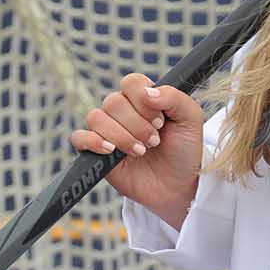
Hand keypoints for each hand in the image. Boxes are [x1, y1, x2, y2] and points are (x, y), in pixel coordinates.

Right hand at [71, 73, 205, 225]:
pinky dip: (93, 141)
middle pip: (113, 102)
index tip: (161, 120)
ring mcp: (108, 130)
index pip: (131, 83)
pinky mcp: (96, 152)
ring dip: (121, 136)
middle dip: (137, 124)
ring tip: (141, 151)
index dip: (143, 99)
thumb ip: (174, 98)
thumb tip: (147, 91)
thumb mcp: (191, 120)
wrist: (178, 186)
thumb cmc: (184, 151)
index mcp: (144, 98)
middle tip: (155, 141)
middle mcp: (123, 111)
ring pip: (96, 118)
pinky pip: (79, 138)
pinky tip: (112, 150)